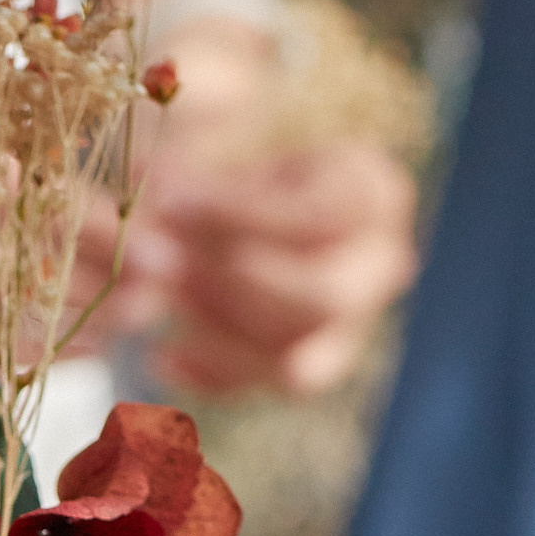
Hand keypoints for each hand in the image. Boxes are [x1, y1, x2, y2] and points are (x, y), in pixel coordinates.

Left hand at [83, 78, 417, 397]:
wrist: (263, 209)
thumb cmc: (247, 165)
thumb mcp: (235, 144)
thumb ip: (203, 180)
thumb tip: (154, 207)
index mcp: (373, 195)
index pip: (320, 217)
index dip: (242, 214)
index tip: (172, 201)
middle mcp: (380, 268)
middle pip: (321, 298)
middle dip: (228, 283)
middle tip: (156, 261)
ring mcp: (353, 329)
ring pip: (299, 362)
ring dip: (217, 335)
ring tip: (156, 301)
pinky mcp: (316, 370)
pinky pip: (265, 391)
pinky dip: (211, 378)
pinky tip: (162, 355)